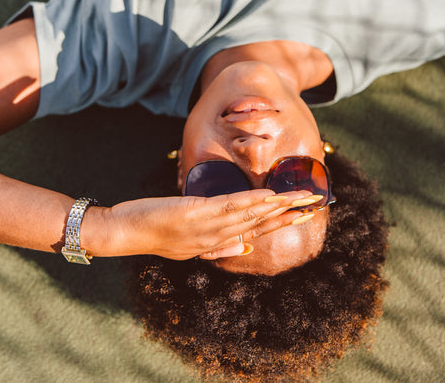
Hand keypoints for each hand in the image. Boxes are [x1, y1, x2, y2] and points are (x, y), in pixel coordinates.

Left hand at [94, 189, 319, 259]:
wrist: (128, 233)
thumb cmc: (158, 233)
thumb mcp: (191, 244)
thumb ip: (220, 245)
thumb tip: (244, 248)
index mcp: (219, 241)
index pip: (259, 232)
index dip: (284, 222)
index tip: (307, 213)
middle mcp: (218, 237)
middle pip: (261, 223)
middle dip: (290, 212)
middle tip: (316, 202)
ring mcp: (209, 226)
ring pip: (251, 214)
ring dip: (278, 205)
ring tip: (301, 196)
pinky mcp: (197, 213)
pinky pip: (229, 206)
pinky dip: (251, 201)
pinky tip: (268, 195)